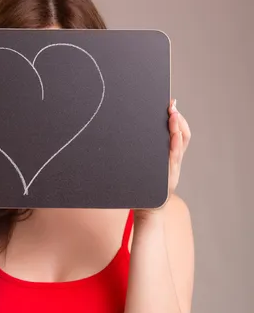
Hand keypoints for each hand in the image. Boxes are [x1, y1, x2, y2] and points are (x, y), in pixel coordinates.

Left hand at [135, 99, 190, 218]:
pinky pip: (174, 159)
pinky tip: (173, 136)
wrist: (146, 208)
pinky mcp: (169, 177)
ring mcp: (173, 168)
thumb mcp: (145, 166)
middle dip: (178, 119)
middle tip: (172, 106)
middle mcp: (174, 160)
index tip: (171, 104)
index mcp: (169, 155)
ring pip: (179, 145)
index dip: (177, 118)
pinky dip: (175, 146)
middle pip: (183, 135)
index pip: (179, 132)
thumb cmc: (143, 187)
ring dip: (178, 129)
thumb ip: (145, 152)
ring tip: (173, 116)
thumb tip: (128, 131)